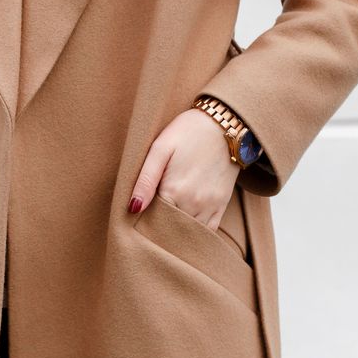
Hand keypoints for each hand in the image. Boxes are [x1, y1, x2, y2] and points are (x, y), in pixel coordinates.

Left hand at [128, 107, 240, 230]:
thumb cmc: (187, 132)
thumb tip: (133, 208)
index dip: (142, 220)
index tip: (136, 216)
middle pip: (169, 229)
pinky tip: (185, 226)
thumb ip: (145, 180)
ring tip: (165, 222)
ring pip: (188, 233)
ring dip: (176, 232)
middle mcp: (193, 204)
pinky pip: (208, 231)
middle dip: (157, 228)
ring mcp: (209, 206)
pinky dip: (195, 233)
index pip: (151, 220)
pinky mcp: (221, 205)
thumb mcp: (160, 148)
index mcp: (174, 191)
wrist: (224, 125)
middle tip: (148, 220)